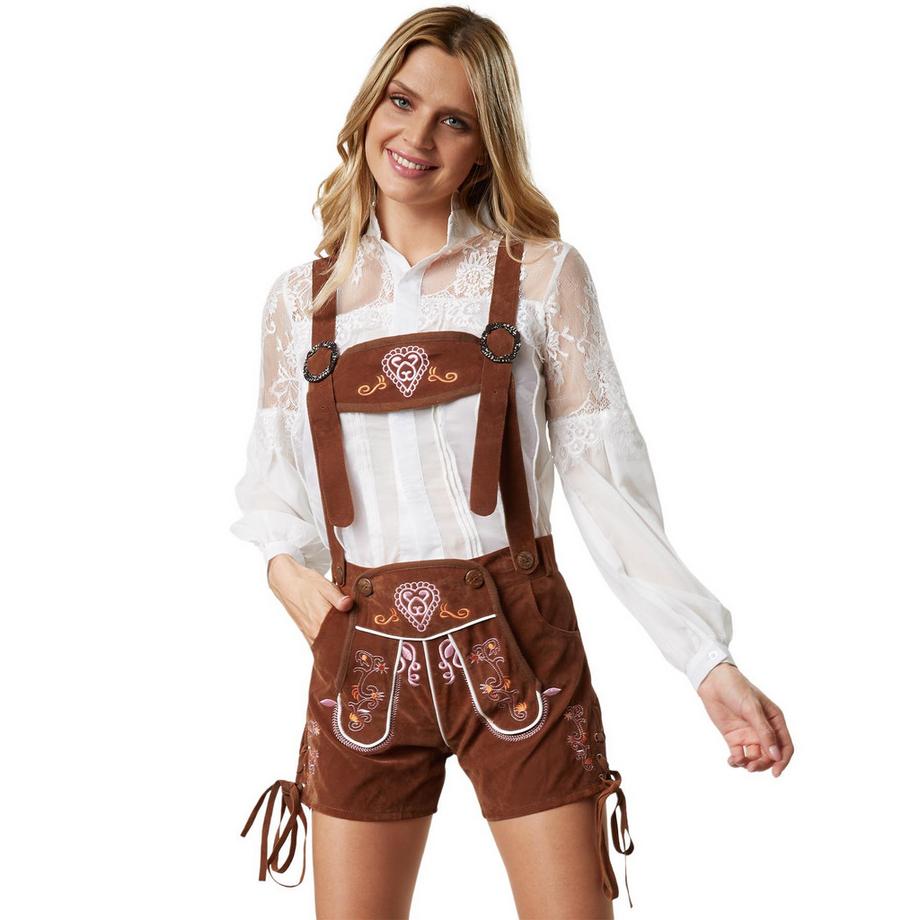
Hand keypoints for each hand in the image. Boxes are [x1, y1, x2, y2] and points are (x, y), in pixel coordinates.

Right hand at [266, 554, 353, 646]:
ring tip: (352, 639)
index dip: (355, 632)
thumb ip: (337, 597)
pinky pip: (319, 644)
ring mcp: (309, 632)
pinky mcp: (306, 633)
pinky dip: (329, 644)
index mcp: (321, 616)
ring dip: (339, 643)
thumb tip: (348, 604)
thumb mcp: (324, 585)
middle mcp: (314, 628)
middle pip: (337, 640)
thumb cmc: (306, 582)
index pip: (343, 631)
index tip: (365, 631)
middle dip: (349, 639)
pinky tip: (338, 642)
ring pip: (328, 644)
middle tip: (362, 637)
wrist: (285, 582)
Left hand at [696, 662, 793, 776]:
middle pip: (770, 756)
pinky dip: (737, 762)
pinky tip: (732, 761)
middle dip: (763, 765)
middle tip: (751, 767)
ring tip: (739, 762)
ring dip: (750, 764)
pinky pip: (739, 755)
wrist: (712, 681)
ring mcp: (749, 734)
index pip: (785, 746)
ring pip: (755, 758)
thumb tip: (776, 756)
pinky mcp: (734, 737)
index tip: (775, 773)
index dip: (783, 761)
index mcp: (775, 721)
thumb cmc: (736, 688)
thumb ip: (764, 732)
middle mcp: (764, 730)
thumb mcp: (751, 709)